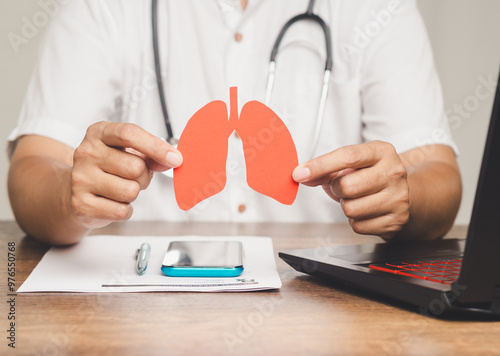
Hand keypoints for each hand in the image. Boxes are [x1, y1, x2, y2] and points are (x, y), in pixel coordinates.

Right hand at [70, 121, 182, 227]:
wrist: (77, 188)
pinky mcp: (81, 204)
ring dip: (133, 193)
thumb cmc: (108, 166)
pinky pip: (121, 211)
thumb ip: (152, 154)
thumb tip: (172, 160)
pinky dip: (124, 210)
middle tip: (133, 177)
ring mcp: (81, 178)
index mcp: (99, 133)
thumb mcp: (129, 151)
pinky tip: (112, 202)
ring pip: (130, 191)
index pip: (129, 134)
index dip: (156, 147)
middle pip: (135, 167)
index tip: (175, 158)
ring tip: (120, 188)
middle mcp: (86, 153)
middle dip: (143, 176)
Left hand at [292, 141, 409, 238]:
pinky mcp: (396, 221)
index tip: (300, 173)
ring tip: (358, 198)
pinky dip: (356, 221)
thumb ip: (326, 168)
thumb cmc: (372, 176)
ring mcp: (398, 198)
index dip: (320, 166)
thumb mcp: (354, 164)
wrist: (404, 195)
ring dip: (346, 206)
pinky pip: (358, 226)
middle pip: (346, 186)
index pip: (348, 156)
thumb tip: (302, 175)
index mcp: (382, 152)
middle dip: (337, 190)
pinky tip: (366, 211)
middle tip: (345, 187)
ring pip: (350, 209)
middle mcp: (394, 172)